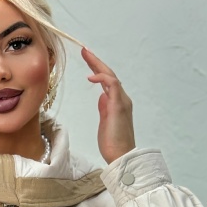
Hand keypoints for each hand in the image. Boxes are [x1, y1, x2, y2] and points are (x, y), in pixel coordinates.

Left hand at [81, 47, 135, 164]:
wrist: (121, 156)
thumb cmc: (113, 143)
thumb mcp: (105, 122)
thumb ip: (104, 108)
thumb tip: (101, 97)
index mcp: (117, 102)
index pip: (107, 81)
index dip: (97, 70)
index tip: (87, 60)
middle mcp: (122, 98)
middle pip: (109, 74)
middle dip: (96, 62)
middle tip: (85, 51)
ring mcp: (122, 101)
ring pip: (111, 76)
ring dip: (98, 65)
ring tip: (86, 55)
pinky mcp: (119, 105)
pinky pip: (112, 85)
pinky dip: (102, 78)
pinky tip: (91, 76)